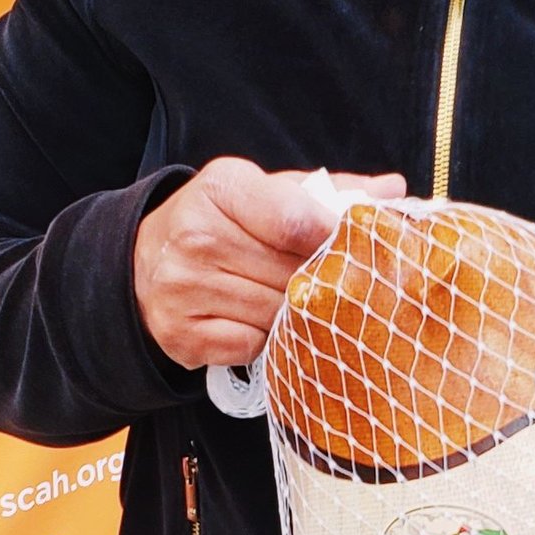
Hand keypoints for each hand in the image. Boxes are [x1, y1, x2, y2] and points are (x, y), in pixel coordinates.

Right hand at [133, 158, 405, 368]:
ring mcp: (184, 290)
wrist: (141, 262)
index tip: (356, 247)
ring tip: (298, 299)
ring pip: (275, 313)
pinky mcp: (183, 335)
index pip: (295, 219)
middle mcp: (196, 237)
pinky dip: (268, 339)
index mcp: (221, 189)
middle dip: (320, 279)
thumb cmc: (221, 220)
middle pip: (291, 272)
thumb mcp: (264, 190)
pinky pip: (253, 345)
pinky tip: (264, 320)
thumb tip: (393, 190)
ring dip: (296, 311)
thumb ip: (328, 192)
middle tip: (339, 281)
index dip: (334, 237)